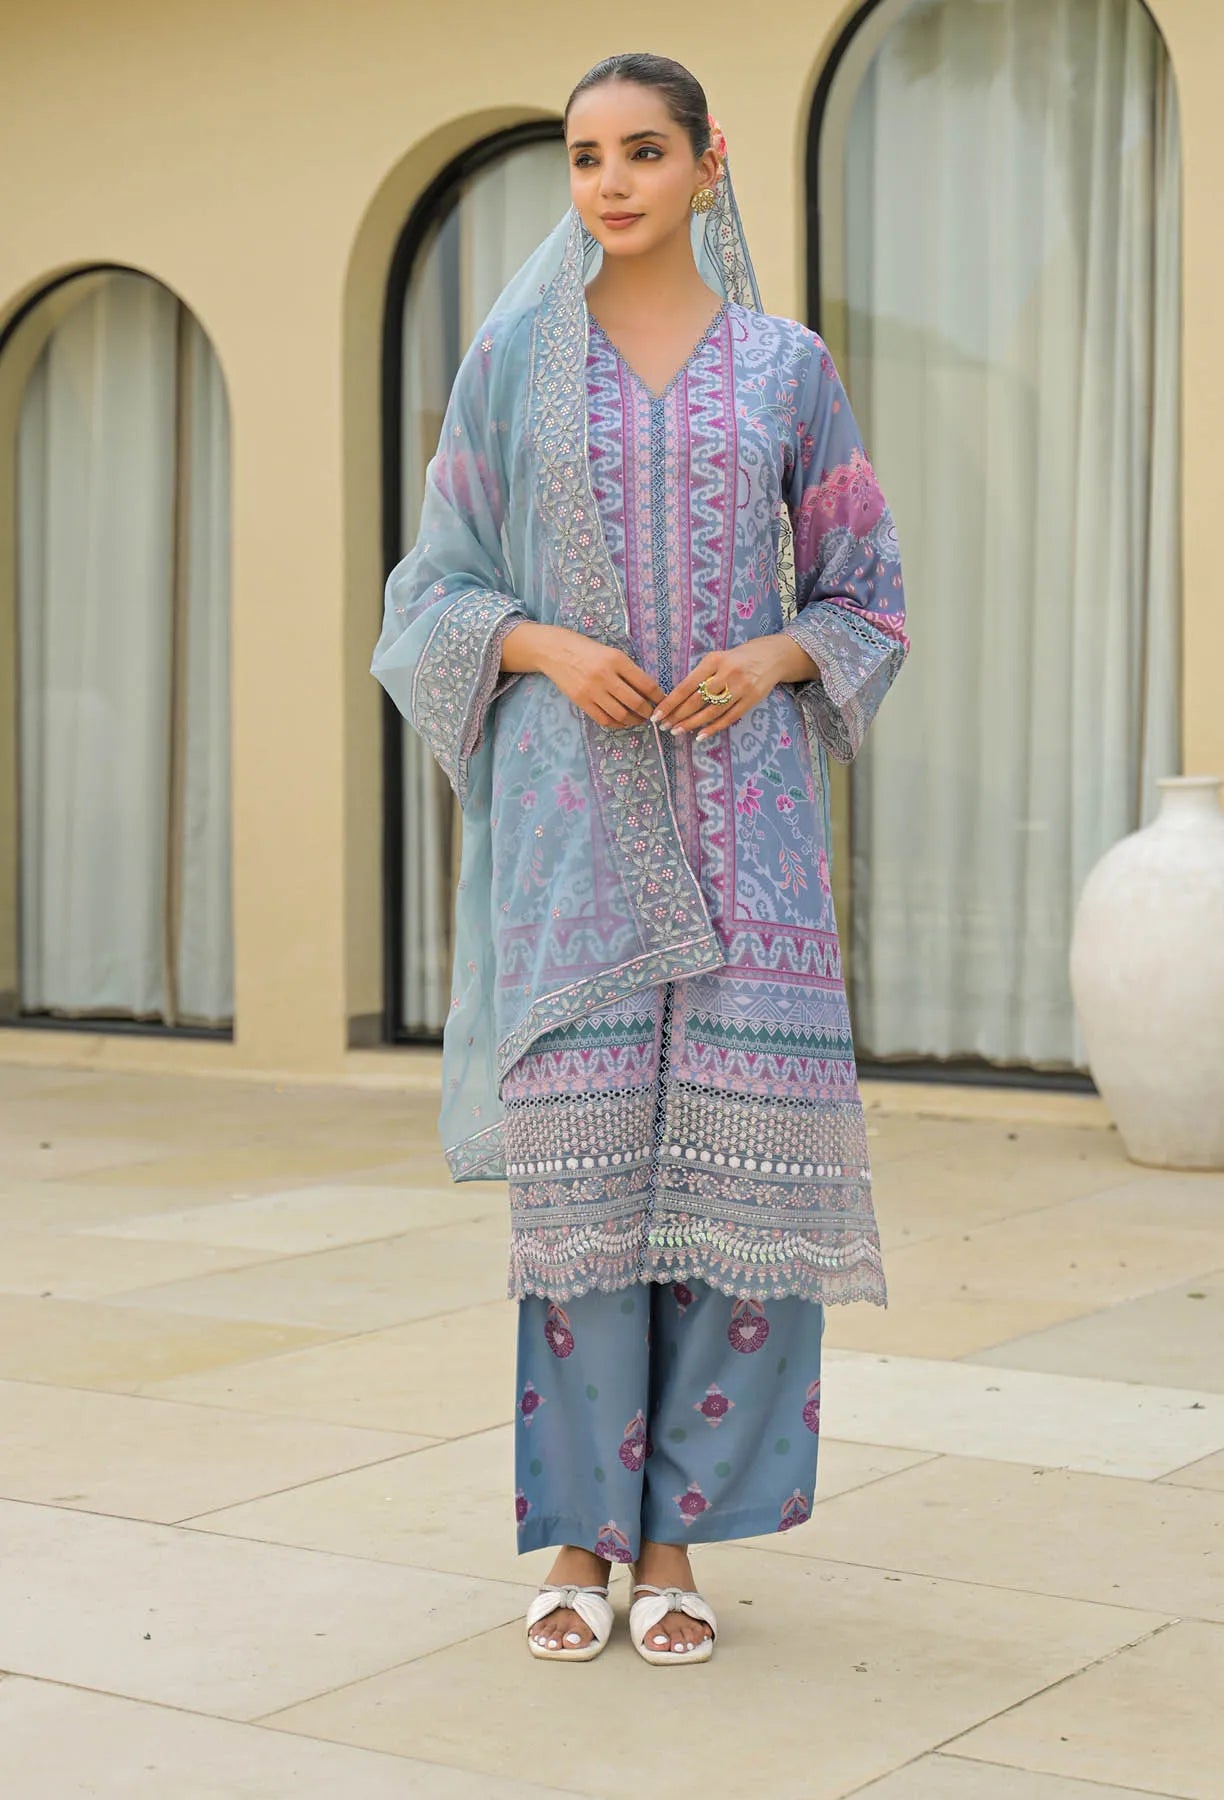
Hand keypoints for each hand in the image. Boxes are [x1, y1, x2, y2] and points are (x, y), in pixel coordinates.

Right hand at [503, 623, 663, 728]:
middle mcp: (605, 676)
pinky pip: (604, 720)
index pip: (645, 683)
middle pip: (635, 702)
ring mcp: (592, 691)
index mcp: (616, 660)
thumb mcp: (611, 652)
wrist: (554, 650)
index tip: (664, 701)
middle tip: (653, 714)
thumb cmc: (586, 649)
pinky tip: (622, 721)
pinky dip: (617, 724)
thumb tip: (649, 691)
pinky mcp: (581, 701)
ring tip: (639, 719)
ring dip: (634, 720)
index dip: (658, 696)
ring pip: (621, 714)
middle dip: (648, 712)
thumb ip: (628, 670)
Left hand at [654, 636, 819, 738]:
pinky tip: (700, 735)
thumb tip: (676, 699)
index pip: (687, 685)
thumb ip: (700, 675)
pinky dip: (714, 728)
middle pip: (697, 700)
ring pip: (712, 711)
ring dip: (692, 724)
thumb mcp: (717, 658)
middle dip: (678, 715)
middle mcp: (727, 673)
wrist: (772, 656)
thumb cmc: (737, 658)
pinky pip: (729, 717)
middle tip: (664, 726)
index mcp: (714, 660)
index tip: (657, 714)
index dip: (671, 702)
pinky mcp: (752, 699)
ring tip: (677, 731)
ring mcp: (741, 687)